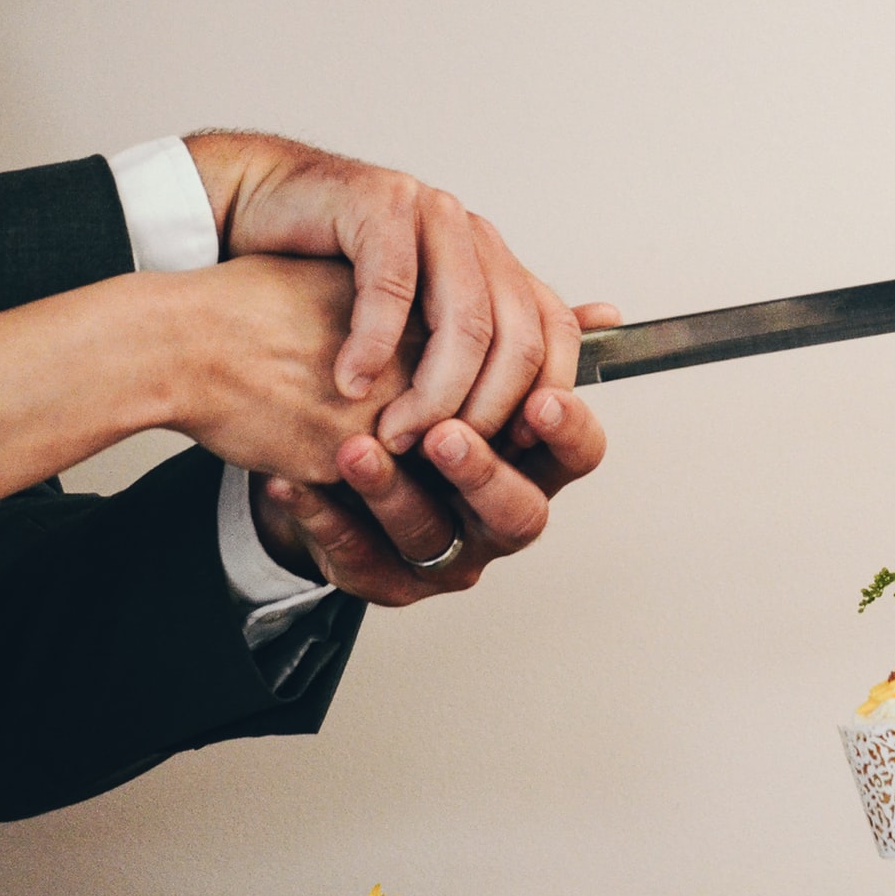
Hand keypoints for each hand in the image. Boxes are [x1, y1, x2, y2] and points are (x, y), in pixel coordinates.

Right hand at [184, 132, 584, 453]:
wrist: (257, 213)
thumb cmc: (327, 284)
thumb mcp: (407, 332)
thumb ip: (462, 367)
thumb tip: (532, 417)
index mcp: (496, 266)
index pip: (555, 334)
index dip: (542, 396)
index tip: (506, 450)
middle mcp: (475, 237)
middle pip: (516, 337)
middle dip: (484, 410)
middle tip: (439, 454)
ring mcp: (432, 213)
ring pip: (465, 320)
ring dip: (432, 391)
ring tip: (394, 435)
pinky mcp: (380, 203)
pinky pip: (394, 287)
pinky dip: (373, 346)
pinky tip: (349, 384)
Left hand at [250, 303, 617, 605]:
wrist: (342, 461)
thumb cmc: (420, 408)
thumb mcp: (472, 366)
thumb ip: (526, 341)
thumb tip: (603, 314)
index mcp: (534, 466)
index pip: (578, 457)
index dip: (568, 431)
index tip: (545, 396)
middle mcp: (499, 519)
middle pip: (519, 514)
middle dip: (482, 474)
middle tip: (445, 434)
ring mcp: (445, 556)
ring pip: (430, 536)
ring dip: (390, 491)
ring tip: (353, 449)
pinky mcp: (383, 580)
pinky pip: (354, 557)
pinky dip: (321, 517)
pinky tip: (291, 481)